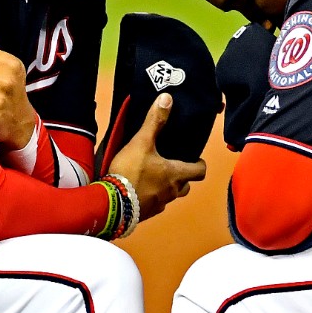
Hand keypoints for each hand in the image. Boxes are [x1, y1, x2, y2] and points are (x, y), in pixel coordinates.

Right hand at [107, 94, 206, 221]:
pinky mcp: (145, 213)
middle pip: (186, 186)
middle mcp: (171, 192)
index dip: (199, 164)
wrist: (111, 203)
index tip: (195, 159)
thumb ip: (155, 121)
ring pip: (170, 196)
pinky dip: (151, 197)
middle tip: (173, 166)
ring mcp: (159, 204)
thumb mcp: (142, 142)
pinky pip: (154, 205)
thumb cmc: (130, 173)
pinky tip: (139, 189)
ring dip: (166, 187)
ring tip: (154, 176)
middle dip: (183, 177)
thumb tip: (167, 99)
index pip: (200, 171)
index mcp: (176, 175)